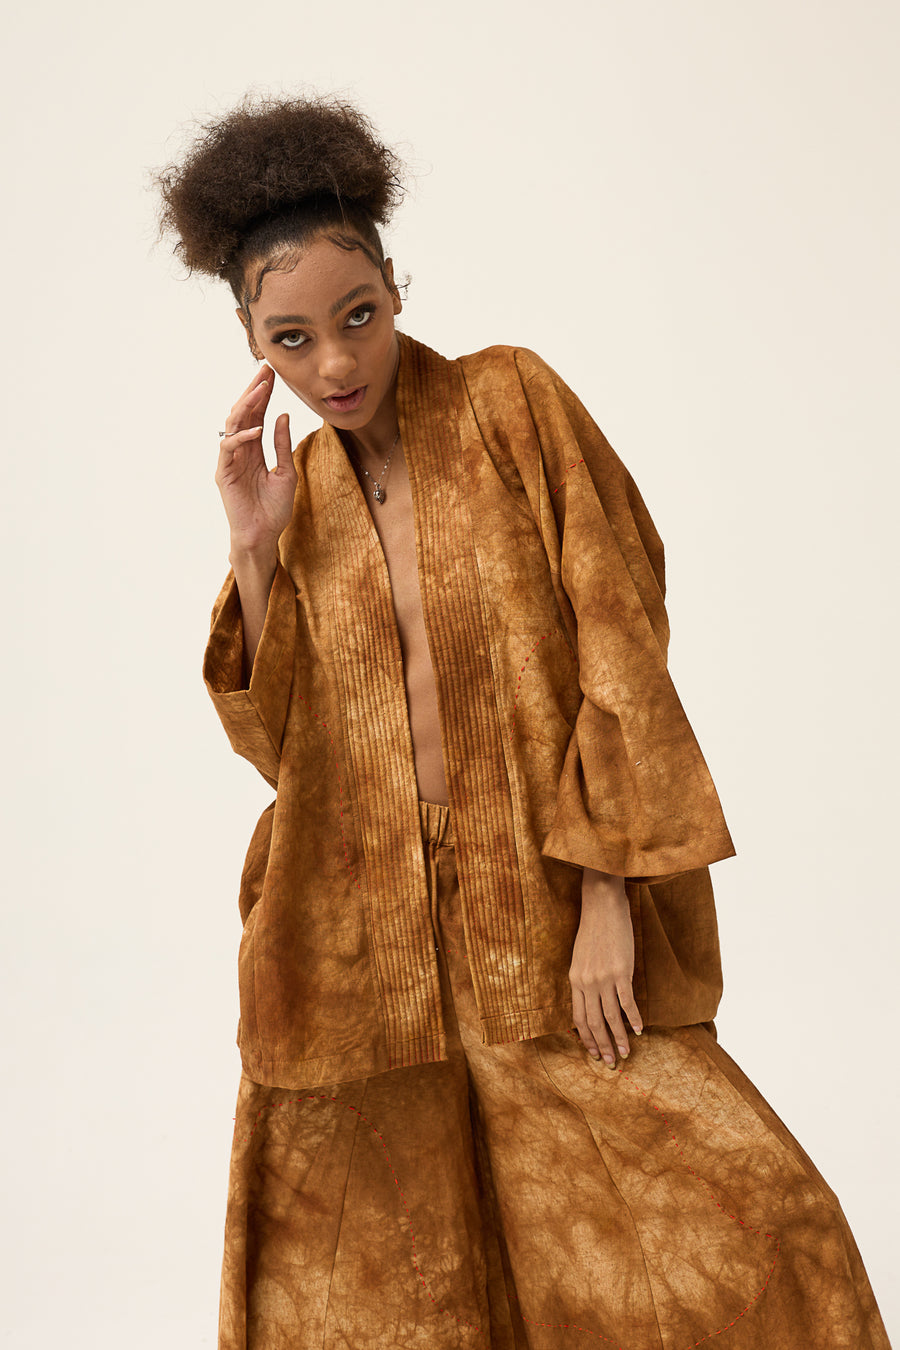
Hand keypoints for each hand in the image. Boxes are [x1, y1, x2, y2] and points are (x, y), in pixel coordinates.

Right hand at [215, 365, 297, 553]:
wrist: (263, 536)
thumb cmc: (274, 510)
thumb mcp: (286, 472)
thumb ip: (282, 444)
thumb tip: (283, 415)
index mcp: (254, 449)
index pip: (257, 415)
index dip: (263, 395)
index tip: (273, 374)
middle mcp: (240, 450)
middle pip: (243, 413)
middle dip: (254, 391)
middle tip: (265, 371)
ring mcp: (230, 460)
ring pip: (233, 424)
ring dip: (247, 405)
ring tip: (261, 389)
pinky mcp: (224, 472)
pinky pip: (228, 447)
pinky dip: (242, 436)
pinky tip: (257, 428)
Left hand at [570, 870, 642, 1066]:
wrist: (602, 906)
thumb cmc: (593, 929)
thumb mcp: (581, 957)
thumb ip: (585, 979)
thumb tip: (592, 1000)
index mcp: (574, 980)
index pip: (578, 1018)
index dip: (587, 1038)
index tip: (594, 1052)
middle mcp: (586, 982)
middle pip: (593, 1022)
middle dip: (602, 1045)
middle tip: (611, 1062)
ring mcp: (603, 978)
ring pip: (611, 1017)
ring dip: (619, 1038)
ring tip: (626, 1053)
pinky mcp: (620, 971)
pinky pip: (627, 1002)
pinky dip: (634, 1018)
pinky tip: (640, 1030)